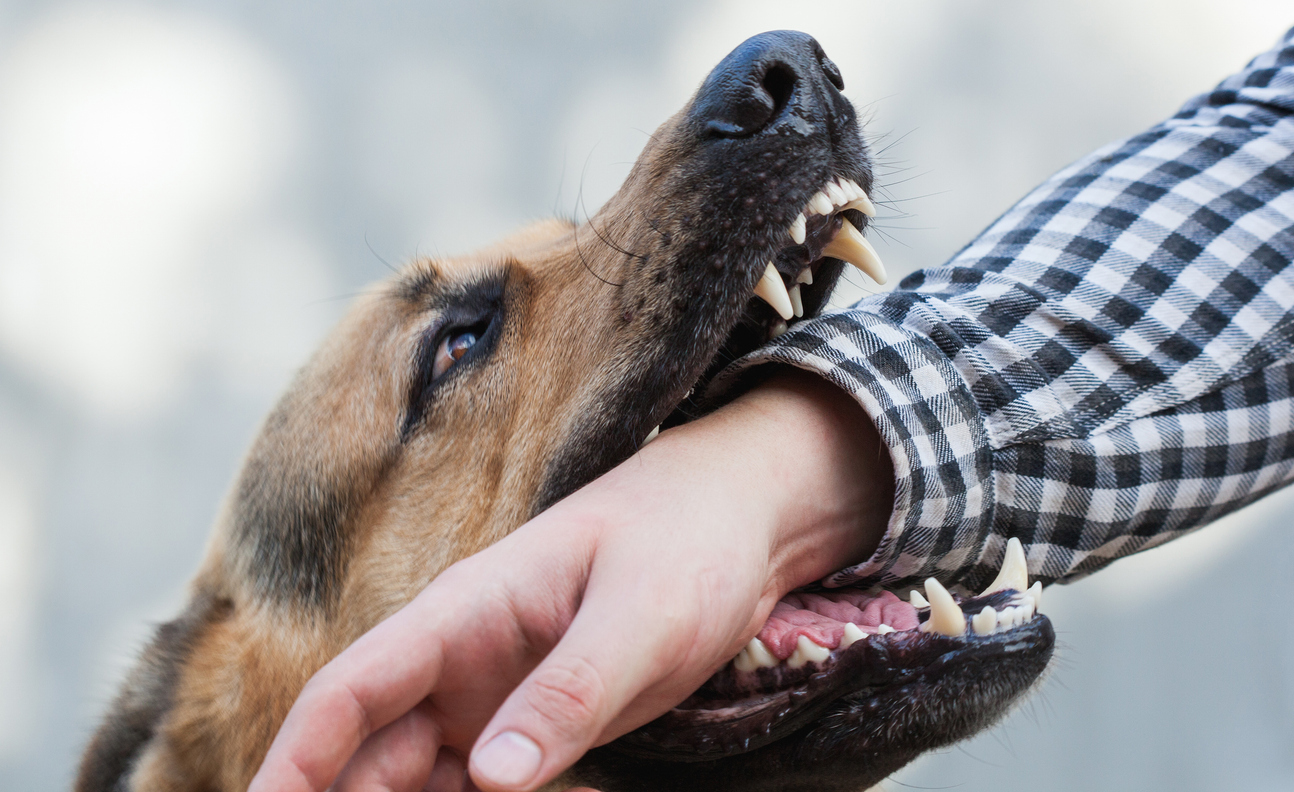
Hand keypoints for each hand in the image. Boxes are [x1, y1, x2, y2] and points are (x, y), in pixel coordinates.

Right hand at [247, 369, 891, 791]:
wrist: (741, 521)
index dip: (295, 762)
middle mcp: (461, 658)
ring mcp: (494, 692)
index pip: (349, 691)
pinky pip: (474, 784)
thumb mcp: (639, 617)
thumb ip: (568, 692)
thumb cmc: (686, 543)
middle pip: (366, 750)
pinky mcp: (534, 720)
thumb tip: (489, 777)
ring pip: (410, 775)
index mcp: (463, 613)